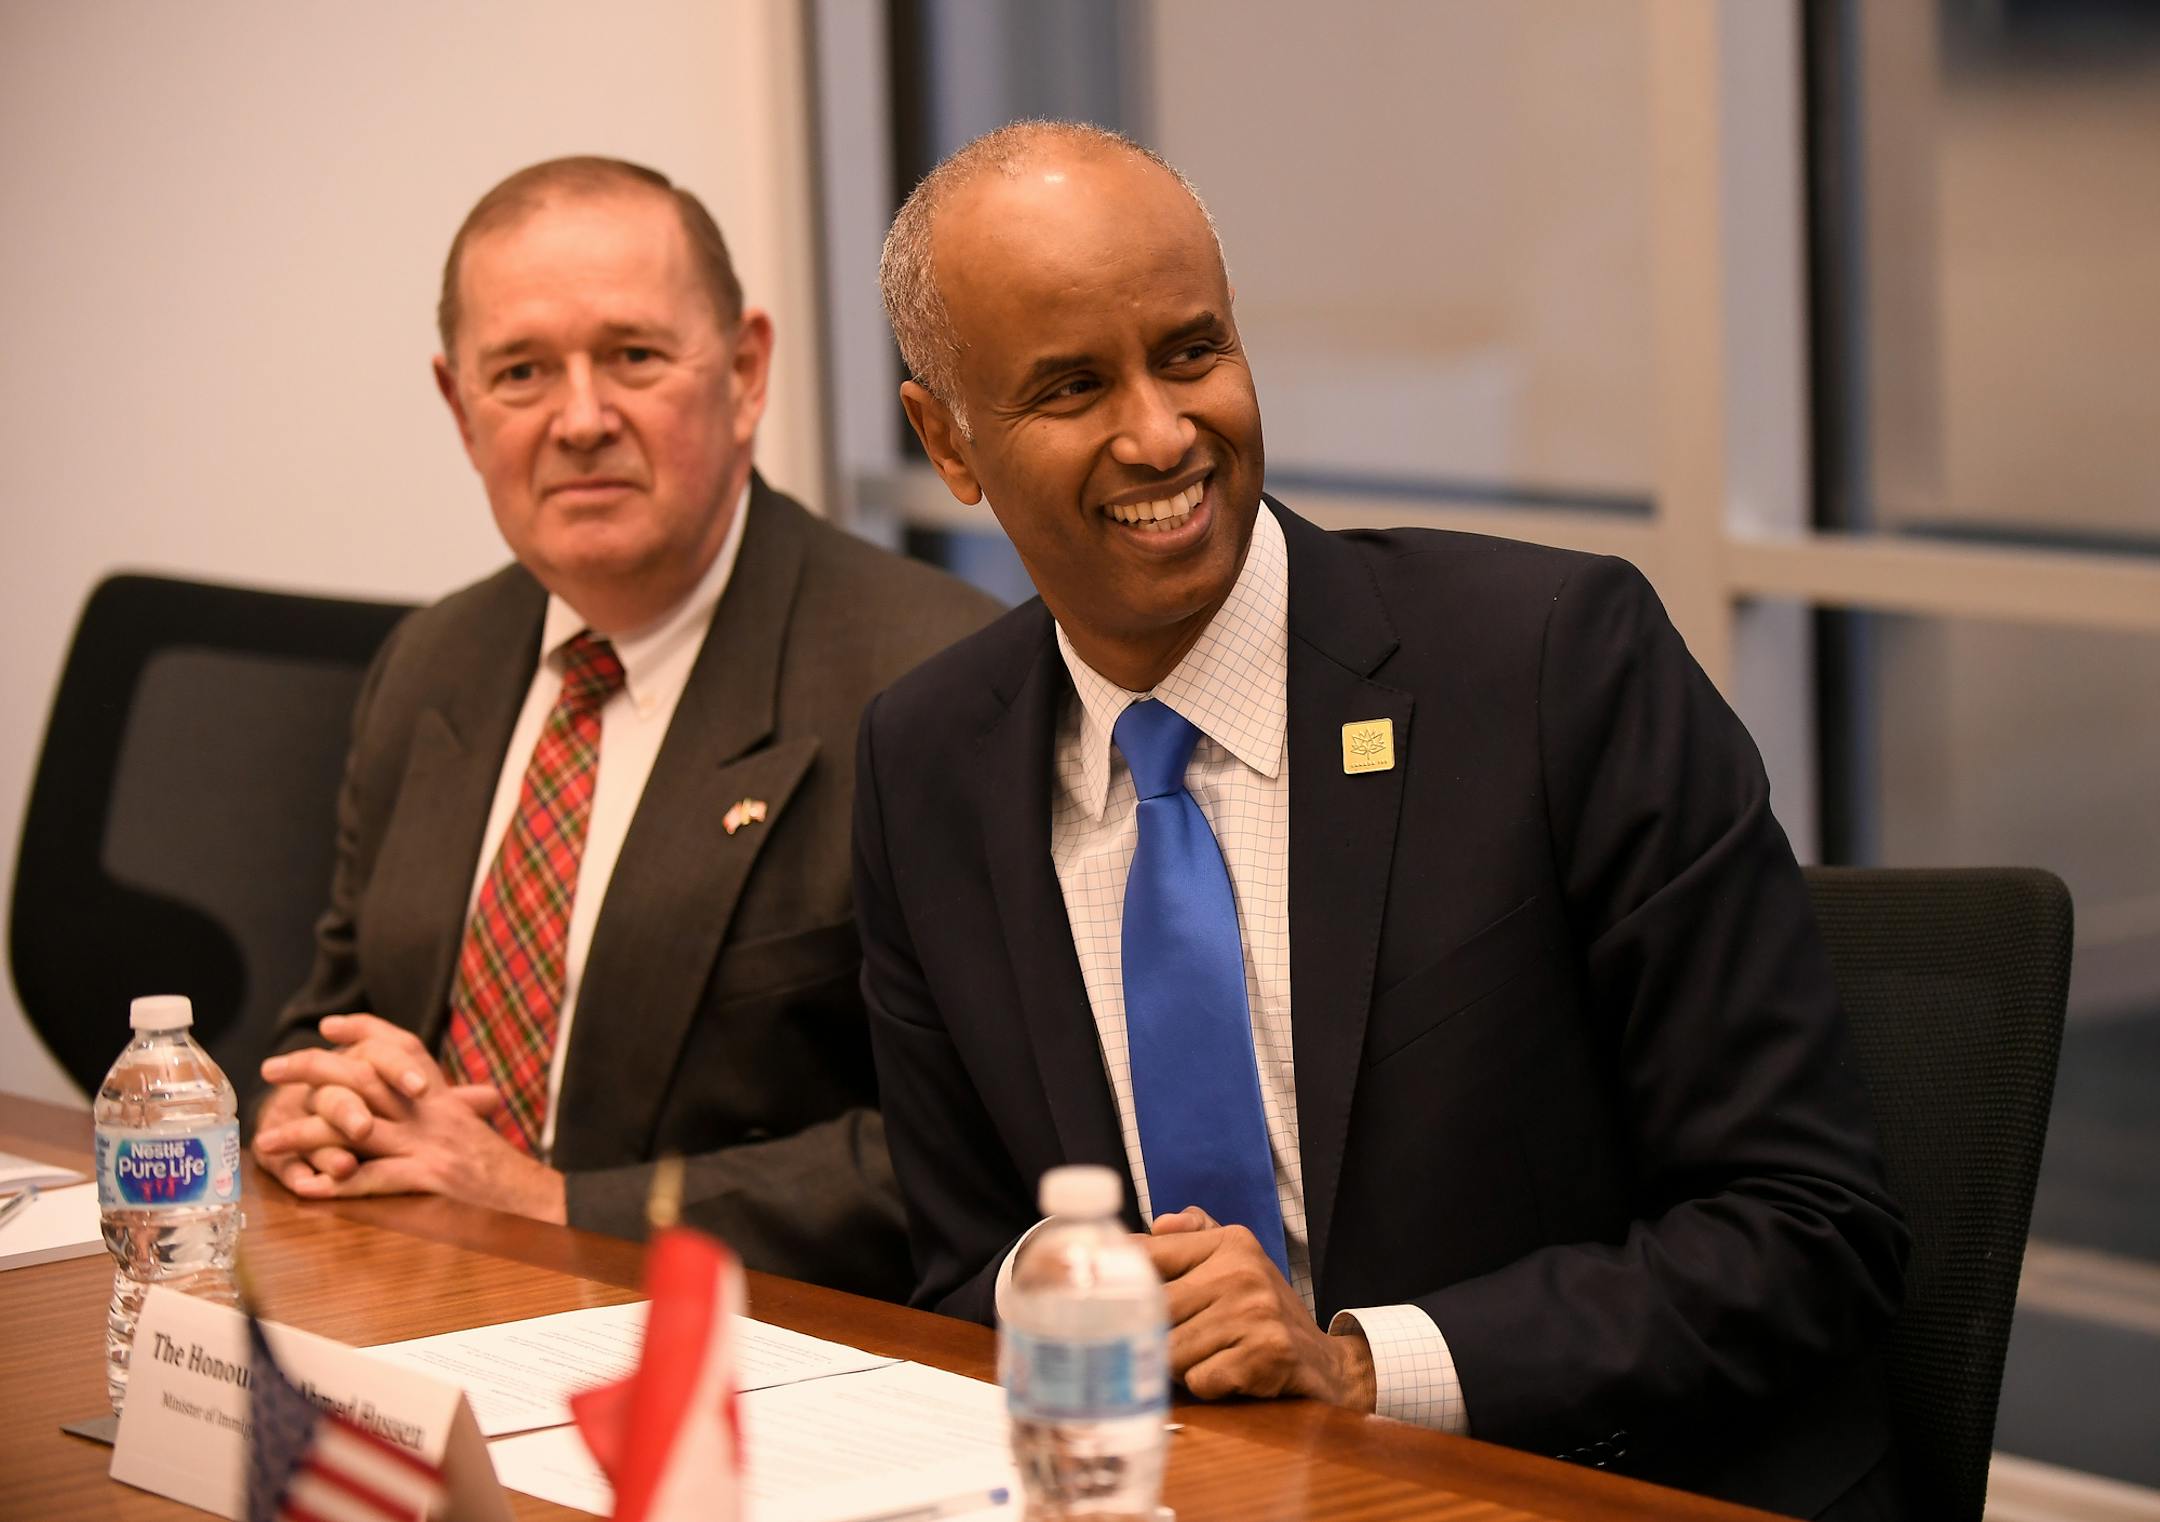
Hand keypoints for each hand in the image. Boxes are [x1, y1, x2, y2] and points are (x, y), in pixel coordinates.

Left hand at [253, 1015, 565, 1222]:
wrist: (542, 1203)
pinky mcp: (432, 1179)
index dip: (365, 1030)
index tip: (330, 1023)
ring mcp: (432, 1145)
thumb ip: (443, 1117)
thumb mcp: (472, 1134)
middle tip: (272, 1066)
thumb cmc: (505, 1176)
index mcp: (444, 1100)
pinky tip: (307, 1188)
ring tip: (266, 1140)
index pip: (404, 1047)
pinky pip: (375, 1178)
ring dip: (305, 1133)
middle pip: (365, 1076)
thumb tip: (420, 1106)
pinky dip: (338, 1183)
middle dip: (313, 1069)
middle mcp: (434, 1113)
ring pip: (357, 1128)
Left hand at [1143, 1208, 1376, 1412]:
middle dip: (1154, 1336)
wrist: (1327, 1363)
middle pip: (1156, 1310)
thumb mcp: (1238, 1261)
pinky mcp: (1267, 1355)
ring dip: (1181, 1365)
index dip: (1121, 1283)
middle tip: (1165, 1343)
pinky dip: (1206, 1387)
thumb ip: (1196, 1235)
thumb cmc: (1264, 1312)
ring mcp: (1257, 1312)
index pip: (1151, 1255)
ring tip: (1207, 1358)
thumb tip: (1157, 1223)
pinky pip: (1200, 1380)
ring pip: (1173, 1350)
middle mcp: (1243, 1271)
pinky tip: (1229, 1376)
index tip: (1101, 1299)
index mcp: (1232, 1242)